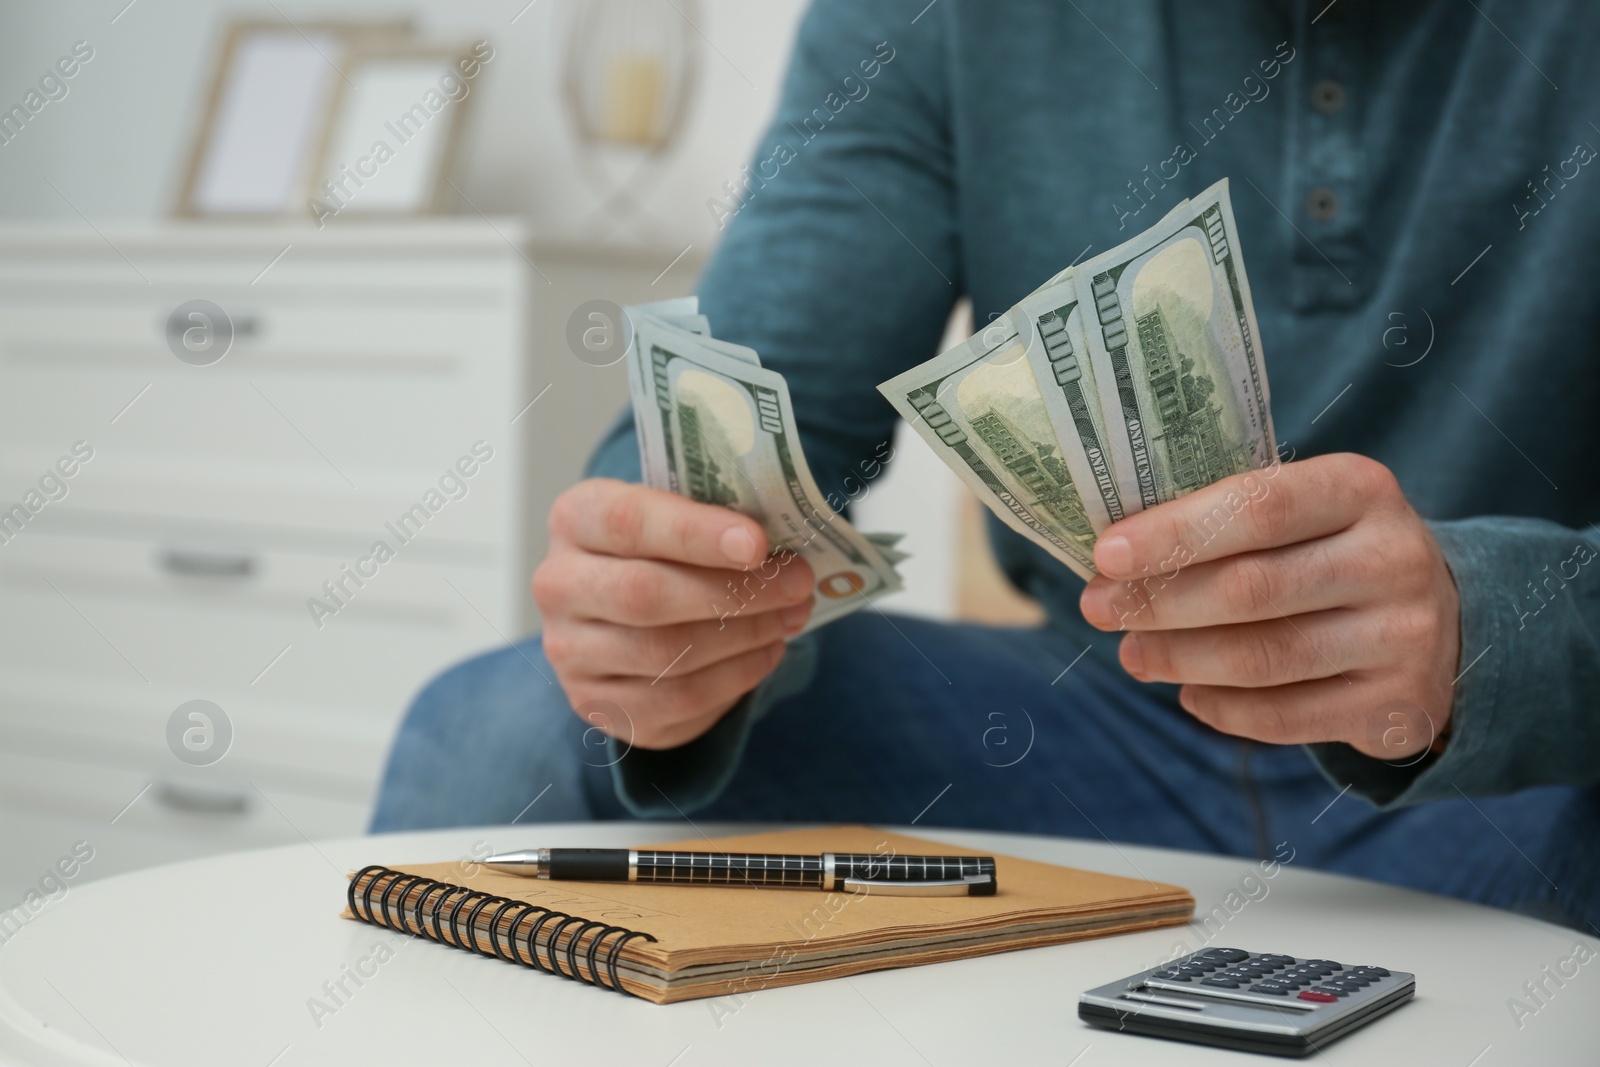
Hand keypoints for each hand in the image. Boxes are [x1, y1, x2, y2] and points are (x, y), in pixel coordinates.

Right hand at [534, 478, 812, 749]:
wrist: (619, 608)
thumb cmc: (662, 547)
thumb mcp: (678, 513)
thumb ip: (716, 519)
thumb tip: (785, 544)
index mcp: (576, 519)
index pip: (628, 522)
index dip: (695, 533)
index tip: (758, 543)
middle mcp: (558, 586)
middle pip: (646, 595)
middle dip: (736, 592)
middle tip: (797, 584)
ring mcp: (571, 653)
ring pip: (665, 654)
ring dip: (745, 637)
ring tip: (791, 617)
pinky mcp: (597, 704)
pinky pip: (675, 703)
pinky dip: (735, 679)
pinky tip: (766, 652)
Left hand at [1077, 454, 1460, 760]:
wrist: (1447, 622)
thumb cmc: (1331, 553)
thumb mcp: (1304, 512)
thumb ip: (1225, 519)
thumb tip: (1113, 557)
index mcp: (1361, 490)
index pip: (1259, 506)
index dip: (1175, 532)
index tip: (1105, 554)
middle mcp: (1394, 559)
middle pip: (1251, 588)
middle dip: (1159, 601)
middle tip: (1097, 608)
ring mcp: (1403, 637)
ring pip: (1263, 658)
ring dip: (1179, 658)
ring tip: (1132, 653)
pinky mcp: (1397, 706)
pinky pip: (1285, 716)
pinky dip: (1222, 709)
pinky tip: (1188, 693)